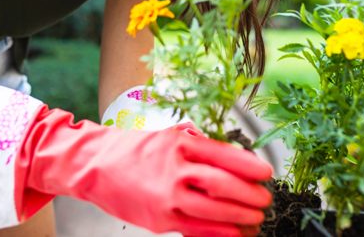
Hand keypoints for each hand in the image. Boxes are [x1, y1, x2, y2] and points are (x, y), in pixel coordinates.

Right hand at [15, 106, 271, 236]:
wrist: (97, 165)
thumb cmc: (136, 148)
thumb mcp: (171, 136)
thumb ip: (199, 147)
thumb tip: (230, 160)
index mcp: (181, 143)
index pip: (223, 154)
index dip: (248, 165)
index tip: (266, 172)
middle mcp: (175, 168)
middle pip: (221, 183)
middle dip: (249, 193)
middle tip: (265, 198)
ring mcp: (167, 196)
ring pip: (212, 208)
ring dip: (239, 215)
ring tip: (256, 217)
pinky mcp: (159, 219)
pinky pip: (195, 228)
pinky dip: (217, 232)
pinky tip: (233, 232)